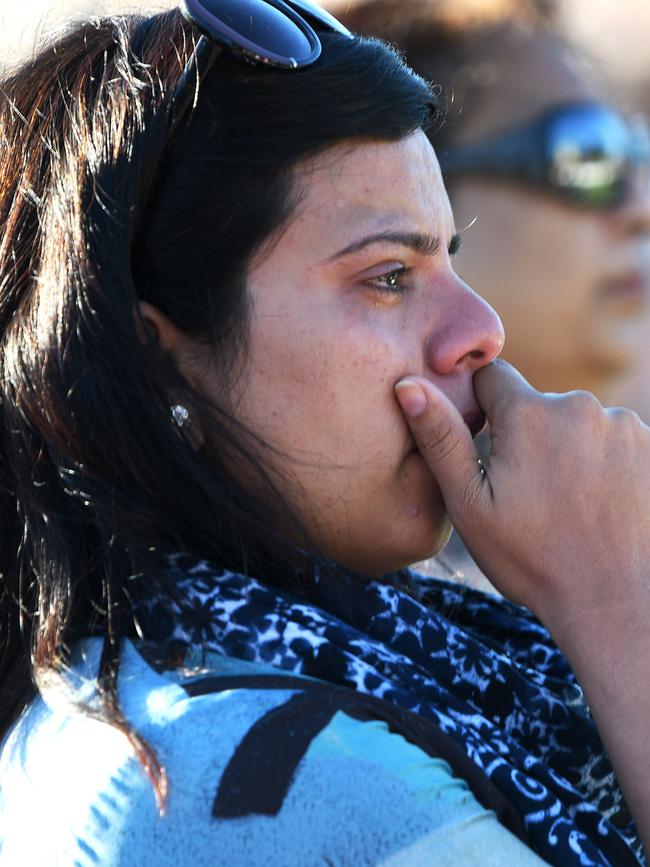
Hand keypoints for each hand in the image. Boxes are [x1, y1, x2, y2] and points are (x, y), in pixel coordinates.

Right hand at [394, 360, 649, 627]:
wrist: (615, 603)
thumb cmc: (533, 560)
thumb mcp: (470, 506)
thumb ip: (441, 439)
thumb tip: (408, 385)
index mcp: (529, 414)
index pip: (492, 376)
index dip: (482, 407)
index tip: (488, 448)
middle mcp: (580, 407)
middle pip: (537, 405)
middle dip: (527, 437)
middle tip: (529, 494)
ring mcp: (624, 426)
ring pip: (576, 424)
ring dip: (567, 450)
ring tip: (568, 505)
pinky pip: (612, 440)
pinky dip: (602, 463)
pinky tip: (599, 504)